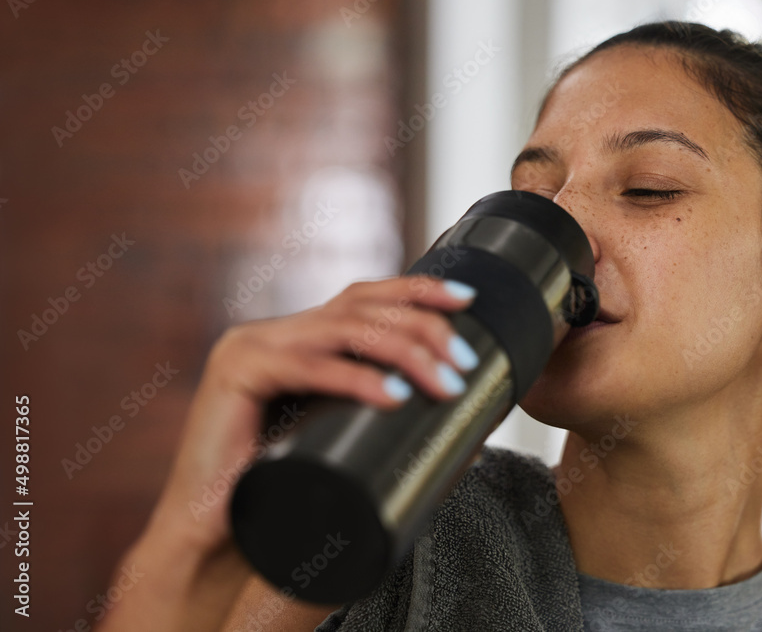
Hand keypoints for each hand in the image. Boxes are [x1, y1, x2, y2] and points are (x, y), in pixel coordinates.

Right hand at [100, 276, 477, 630]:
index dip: (416, 290)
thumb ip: (395, 433)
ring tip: (445, 383)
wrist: (219, 541)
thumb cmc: (284, 499)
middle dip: (423, 325)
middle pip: (361, 306)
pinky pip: (308, 367)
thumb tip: (473, 437)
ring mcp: (250, 347)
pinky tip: (393, 395)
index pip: (363, 297)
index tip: (466, 300)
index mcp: (297, 340)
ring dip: (405, 350)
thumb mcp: (348, 448)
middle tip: (465, 361)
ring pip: (343, 329)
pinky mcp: (235, 373)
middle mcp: (273, 333)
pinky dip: (356, 379)